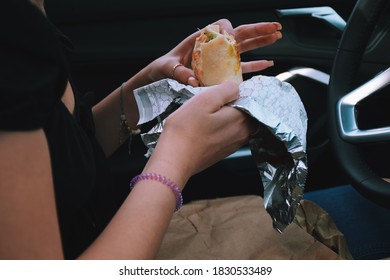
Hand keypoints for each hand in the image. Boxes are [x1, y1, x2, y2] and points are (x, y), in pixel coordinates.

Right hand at [144, 81, 256, 186]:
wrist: (175, 160)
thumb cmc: (186, 128)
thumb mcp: (204, 99)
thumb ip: (226, 90)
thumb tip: (236, 88)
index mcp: (240, 118)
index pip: (247, 98)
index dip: (234, 93)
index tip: (218, 93)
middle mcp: (242, 133)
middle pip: (244, 112)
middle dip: (232, 105)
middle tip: (211, 104)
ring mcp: (234, 145)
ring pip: (237, 124)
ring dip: (226, 118)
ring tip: (206, 116)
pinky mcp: (224, 152)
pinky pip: (228, 135)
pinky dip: (221, 129)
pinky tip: (205, 129)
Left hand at [147, 19, 281, 85]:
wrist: (159, 78)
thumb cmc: (161, 68)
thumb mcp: (167, 68)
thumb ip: (178, 72)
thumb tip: (192, 80)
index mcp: (200, 41)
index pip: (220, 28)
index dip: (229, 30)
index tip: (232, 38)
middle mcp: (213, 47)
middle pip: (239, 34)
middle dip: (258, 30)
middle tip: (275, 27)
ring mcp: (219, 59)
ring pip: (244, 48)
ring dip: (261, 43)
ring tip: (277, 37)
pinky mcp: (222, 70)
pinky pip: (241, 66)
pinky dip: (255, 65)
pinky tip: (268, 63)